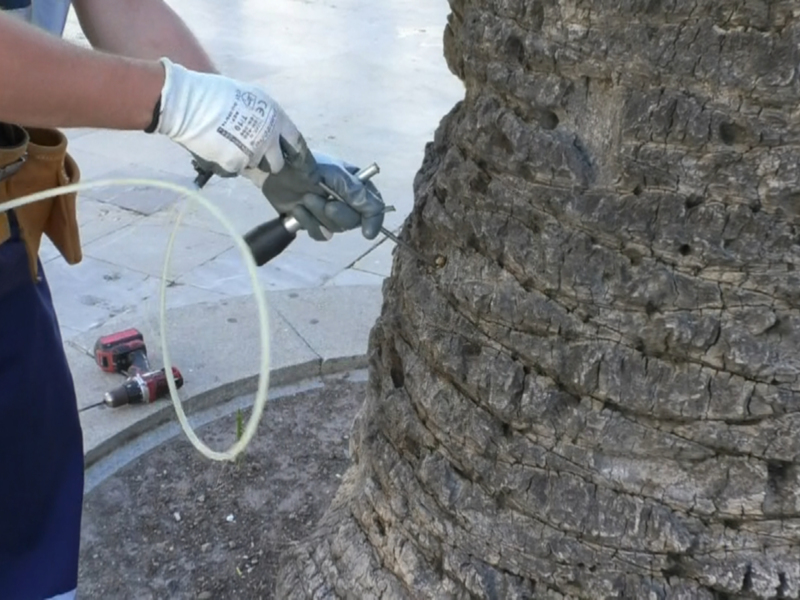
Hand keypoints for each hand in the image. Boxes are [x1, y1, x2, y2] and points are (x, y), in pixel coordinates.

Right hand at [153, 58, 301, 176]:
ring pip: (254, 166)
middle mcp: (269, 137)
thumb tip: (267, 129)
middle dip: (268, 162)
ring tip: (228, 145)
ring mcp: (254, 152)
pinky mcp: (236, 164)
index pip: (296, 141)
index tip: (290, 157)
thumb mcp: (249, 98)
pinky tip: (217, 149)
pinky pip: (236, 169)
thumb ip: (263, 116)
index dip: (294, 151)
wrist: (188, 104)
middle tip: (254, 154)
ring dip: (245, 160)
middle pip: (277, 163)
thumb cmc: (215, 93)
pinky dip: (228, 163)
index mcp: (275, 117)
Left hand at [243, 146, 385, 240]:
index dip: (373, 221)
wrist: (273, 170)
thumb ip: (353, 190)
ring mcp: (332, 212)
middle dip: (335, 213)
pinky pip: (320, 233)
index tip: (367, 233)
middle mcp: (348, 200)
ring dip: (317, 216)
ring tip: (304, 199)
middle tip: (318, 199)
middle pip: (354, 220)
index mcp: (356, 184)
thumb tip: (373, 207)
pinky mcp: (316, 221)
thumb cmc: (303, 164)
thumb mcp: (330, 173)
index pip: (374, 205)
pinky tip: (297, 210)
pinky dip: (308, 224)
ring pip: (335, 228)